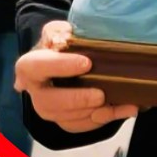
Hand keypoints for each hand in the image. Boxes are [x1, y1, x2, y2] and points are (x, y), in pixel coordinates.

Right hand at [18, 21, 139, 134]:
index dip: (60, 66)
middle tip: (100, 95)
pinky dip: (107, 118)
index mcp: (30, 66)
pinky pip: (83, 126)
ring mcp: (50, 110)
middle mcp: (36, 92)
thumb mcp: (58, 32)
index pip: (37, 67)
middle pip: (49, 103)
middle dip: (77, 100)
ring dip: (94, 113)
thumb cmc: (62, 47)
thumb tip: (67, 35)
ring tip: (119, 102)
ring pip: (67, 119)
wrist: (64, 64)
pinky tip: (127, 109)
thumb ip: (59, 31)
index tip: (86, 63)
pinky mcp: (65, 122)